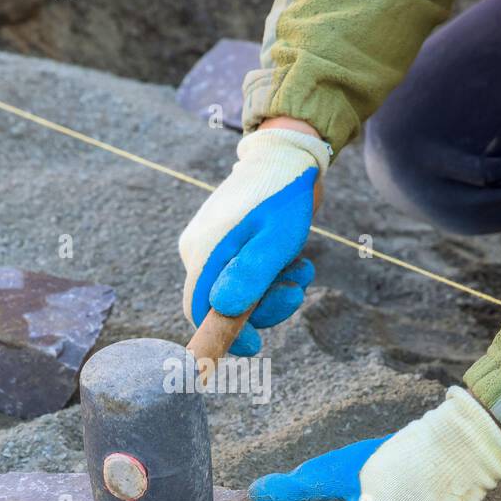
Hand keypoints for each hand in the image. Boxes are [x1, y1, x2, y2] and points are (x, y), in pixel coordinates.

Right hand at [178, 126, 330, 355]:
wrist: (290, 155)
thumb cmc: (283, 194)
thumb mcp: (274, 238)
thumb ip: (250, 274)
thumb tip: (223, 310)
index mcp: (203, 251)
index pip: (198, 308)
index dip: (222, 334)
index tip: (256, 344)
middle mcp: (201, 251)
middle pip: (223, 303)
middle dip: (264, 306)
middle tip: (295, 293)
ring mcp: (215, 247)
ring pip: (240, 290)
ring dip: (275, 290)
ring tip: (302, 270)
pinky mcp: (231, 244)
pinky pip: (248, 274)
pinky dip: (274, 275)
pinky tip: (297, 261)